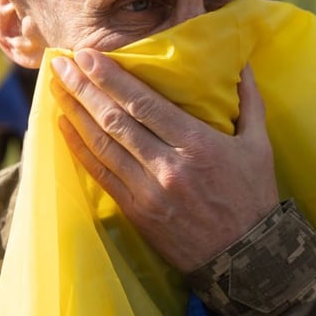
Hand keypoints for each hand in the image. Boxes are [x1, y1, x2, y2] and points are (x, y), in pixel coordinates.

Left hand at [50, 50, 278, 272]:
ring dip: (75, 113)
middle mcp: (168, 166)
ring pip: (102, 145)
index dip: (111, 78)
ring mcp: (149, 192)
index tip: (87, 55)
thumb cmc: (253, 198)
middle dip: (84, 88)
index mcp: (198, 144)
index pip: (144, 104)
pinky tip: (64, 127)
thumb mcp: (260, 147)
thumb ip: (250, 103)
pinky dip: (79, 149)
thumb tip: (240, 64)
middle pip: (116, 120)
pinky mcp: (136, 212)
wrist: (247, 260)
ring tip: (56, 88)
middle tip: (60, 63)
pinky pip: (101, 175)